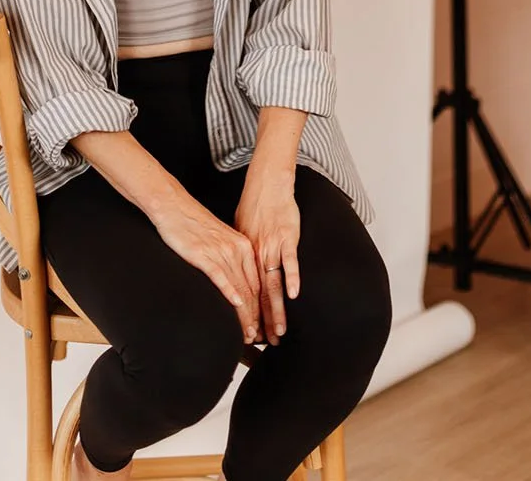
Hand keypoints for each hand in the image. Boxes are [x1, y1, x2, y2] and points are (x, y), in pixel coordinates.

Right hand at [150, 191, 261, 343]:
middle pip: (252, 288)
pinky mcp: (204, 253)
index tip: (263, 326)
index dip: (262, 308)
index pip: (257, 282)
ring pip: (239, 287)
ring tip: (248, 333)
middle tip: (258, 339)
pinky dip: (229, 291)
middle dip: (257, 317)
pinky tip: (235, 305)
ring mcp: (221, 251)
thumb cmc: (193, 224)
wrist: (173, 205)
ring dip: (245, 313)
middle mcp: (236, 249)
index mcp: (243, 246)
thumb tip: (235, 280)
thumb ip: (230, 258)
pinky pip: (220, 275)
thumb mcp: (219, 240)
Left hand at [234, 166, 300, 345]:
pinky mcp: (287, 237)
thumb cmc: (254, 207)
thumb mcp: (241, 233)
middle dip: (263, 322)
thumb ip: (241, 254)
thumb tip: (237, 271)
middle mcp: (257, 255)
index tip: (251, 336)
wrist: (267, 185)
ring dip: (276, 309)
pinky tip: (294, 295)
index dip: (250, 315)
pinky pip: (289, 260)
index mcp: (246, 256)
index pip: (248, 292)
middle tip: (266, 345)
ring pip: (273, 284)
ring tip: (280, 332)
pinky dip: (292, 277)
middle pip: (259, 294)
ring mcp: (272, 247)